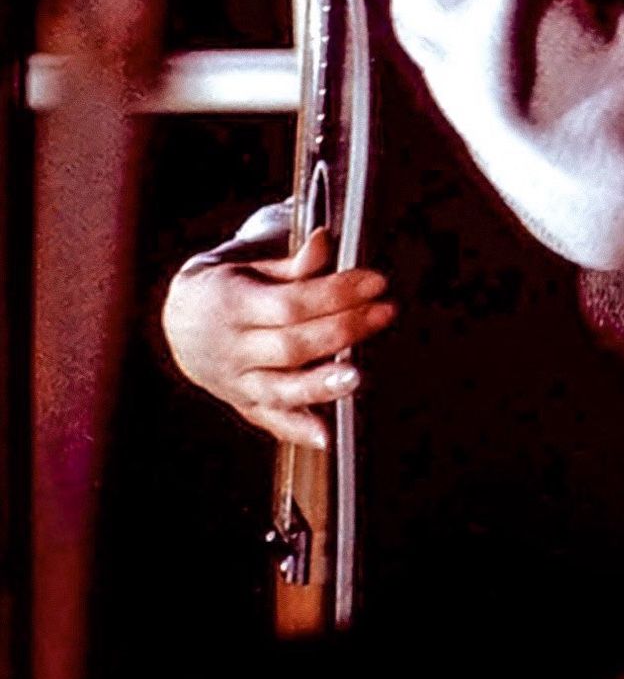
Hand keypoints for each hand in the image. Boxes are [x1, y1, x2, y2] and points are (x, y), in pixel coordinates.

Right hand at [161, 227, 397, 450]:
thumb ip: (292, 263)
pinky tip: (326, 436)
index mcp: (232, 304)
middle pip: (293, 345)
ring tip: (358, 376)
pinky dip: (298, 429)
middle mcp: (232, 348)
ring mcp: (236, 381)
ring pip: (281, 388)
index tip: (376, 282)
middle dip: (344, 329)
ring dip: (321, 385)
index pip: (291, 303)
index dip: (336, 293)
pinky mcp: (243, 403)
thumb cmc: (228, 286)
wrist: (183, 320)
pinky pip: (270, 420)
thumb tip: (324, 243)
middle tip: (385, 313)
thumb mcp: (251, 264)